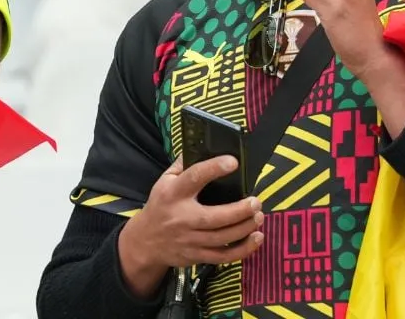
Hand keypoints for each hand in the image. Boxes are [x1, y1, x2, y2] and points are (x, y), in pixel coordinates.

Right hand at [118, 157, 263, 296]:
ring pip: (223, 237)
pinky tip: (257, 237)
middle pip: (216, 217)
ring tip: (258, 215)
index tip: (233, 162)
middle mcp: (182, 217)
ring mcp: (190, 239)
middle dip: (240, 210)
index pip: (194, 177)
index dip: (214, 168)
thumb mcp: (164, 181)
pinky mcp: (197, 255)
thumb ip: (183, 165)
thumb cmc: (160, 205)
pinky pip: (224, 256)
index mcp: (173, 193)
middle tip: (256, 201)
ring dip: (245, 227)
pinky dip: (244, 249)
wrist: (146, 241)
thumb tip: (204, 148)